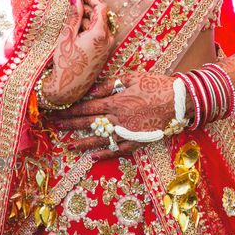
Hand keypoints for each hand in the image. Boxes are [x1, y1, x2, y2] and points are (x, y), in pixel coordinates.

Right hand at [43, 0, 114, 106]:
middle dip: (87, 10)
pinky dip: (89, 30)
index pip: (101, 7)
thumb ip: (74, 15)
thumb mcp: (67, 36)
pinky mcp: (104, 52)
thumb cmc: (66, 63)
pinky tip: (76, 35)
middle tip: (72, 8)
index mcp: (100, 33)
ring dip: (87, 21)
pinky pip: (100, 35)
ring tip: (71, 25)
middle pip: (101, 15)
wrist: (68, 88)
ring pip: (100, 25)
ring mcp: (107, 46)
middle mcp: (108, 39)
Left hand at [55, 70, 180, 159]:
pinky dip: (105, 154)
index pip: (87, 107)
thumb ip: (109, 84)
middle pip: (89, 123)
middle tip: (56, 127)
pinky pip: (118, 150)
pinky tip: (93, 158)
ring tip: (69, 146)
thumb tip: (91, 90)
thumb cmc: (155, 85)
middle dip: (70, 124)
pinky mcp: (137, 141)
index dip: (71, 110)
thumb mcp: (131, 77)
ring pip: (100, 139)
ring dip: (83, 143)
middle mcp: (118, 118)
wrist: (179, 101)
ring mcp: (127, 132)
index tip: (58, 111)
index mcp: (116, 101)